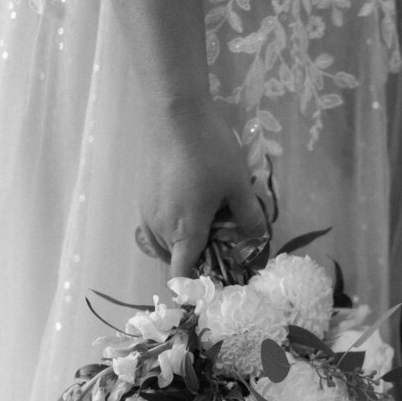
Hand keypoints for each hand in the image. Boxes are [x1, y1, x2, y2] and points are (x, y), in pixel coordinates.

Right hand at [138, 98, 266, 276]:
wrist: (174, 113)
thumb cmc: (209, 152)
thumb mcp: (239, 186)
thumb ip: (250, 217)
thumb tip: (259, 239)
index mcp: (184, 233)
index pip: (182, 277)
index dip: (197, 287)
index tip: (215, 281)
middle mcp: (160, 229)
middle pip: (175, 260)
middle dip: (197, 258)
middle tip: (222, 240)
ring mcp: (147, 213)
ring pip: (164, 244)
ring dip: (183, 242)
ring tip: (206, 220)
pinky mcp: (142, 196)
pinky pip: (156, 225)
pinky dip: (171, 226)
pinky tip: (189, 204)